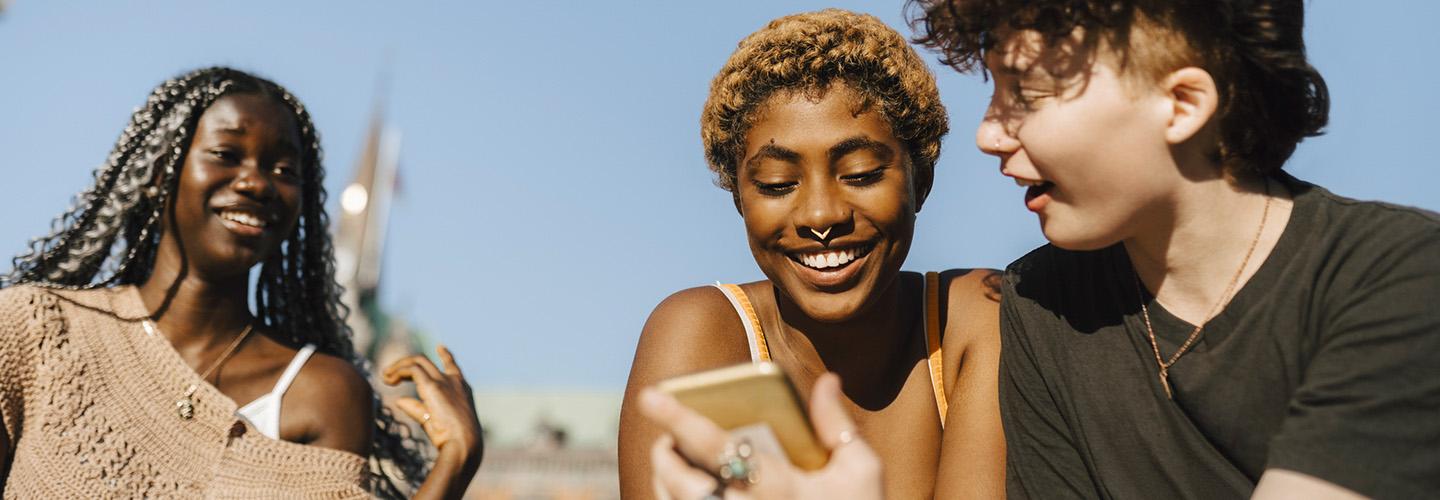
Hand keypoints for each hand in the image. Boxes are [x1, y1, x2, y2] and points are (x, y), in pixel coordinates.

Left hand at [383, 345, 482, 465]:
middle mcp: (454, 381)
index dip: (446, 356)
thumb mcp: (432, 420)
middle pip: (427, 362)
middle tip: (391, 374)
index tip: (440, 347)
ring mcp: (444, 381)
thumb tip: (399, 400)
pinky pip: (412, 369)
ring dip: (398, 367)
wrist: (463, 443)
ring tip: (385, 377)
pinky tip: (389, 380)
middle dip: (406, 364)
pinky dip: (398, 372)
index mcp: (461, 389)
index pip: (453, 366)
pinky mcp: (433, 385)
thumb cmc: (452, 438)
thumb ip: (416, 408)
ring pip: (417, 361)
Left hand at [641, 373, 883, 499]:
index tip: (649, 394)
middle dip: (664, 455)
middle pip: (682, 482)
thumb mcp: (861, 472)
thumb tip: (827, 380)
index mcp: (779, 488)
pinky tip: (691, 491)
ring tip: (674, 462)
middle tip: (666, 439)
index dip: (678, 418)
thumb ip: (836, 424)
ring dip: (665, 482)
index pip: (715, 446)